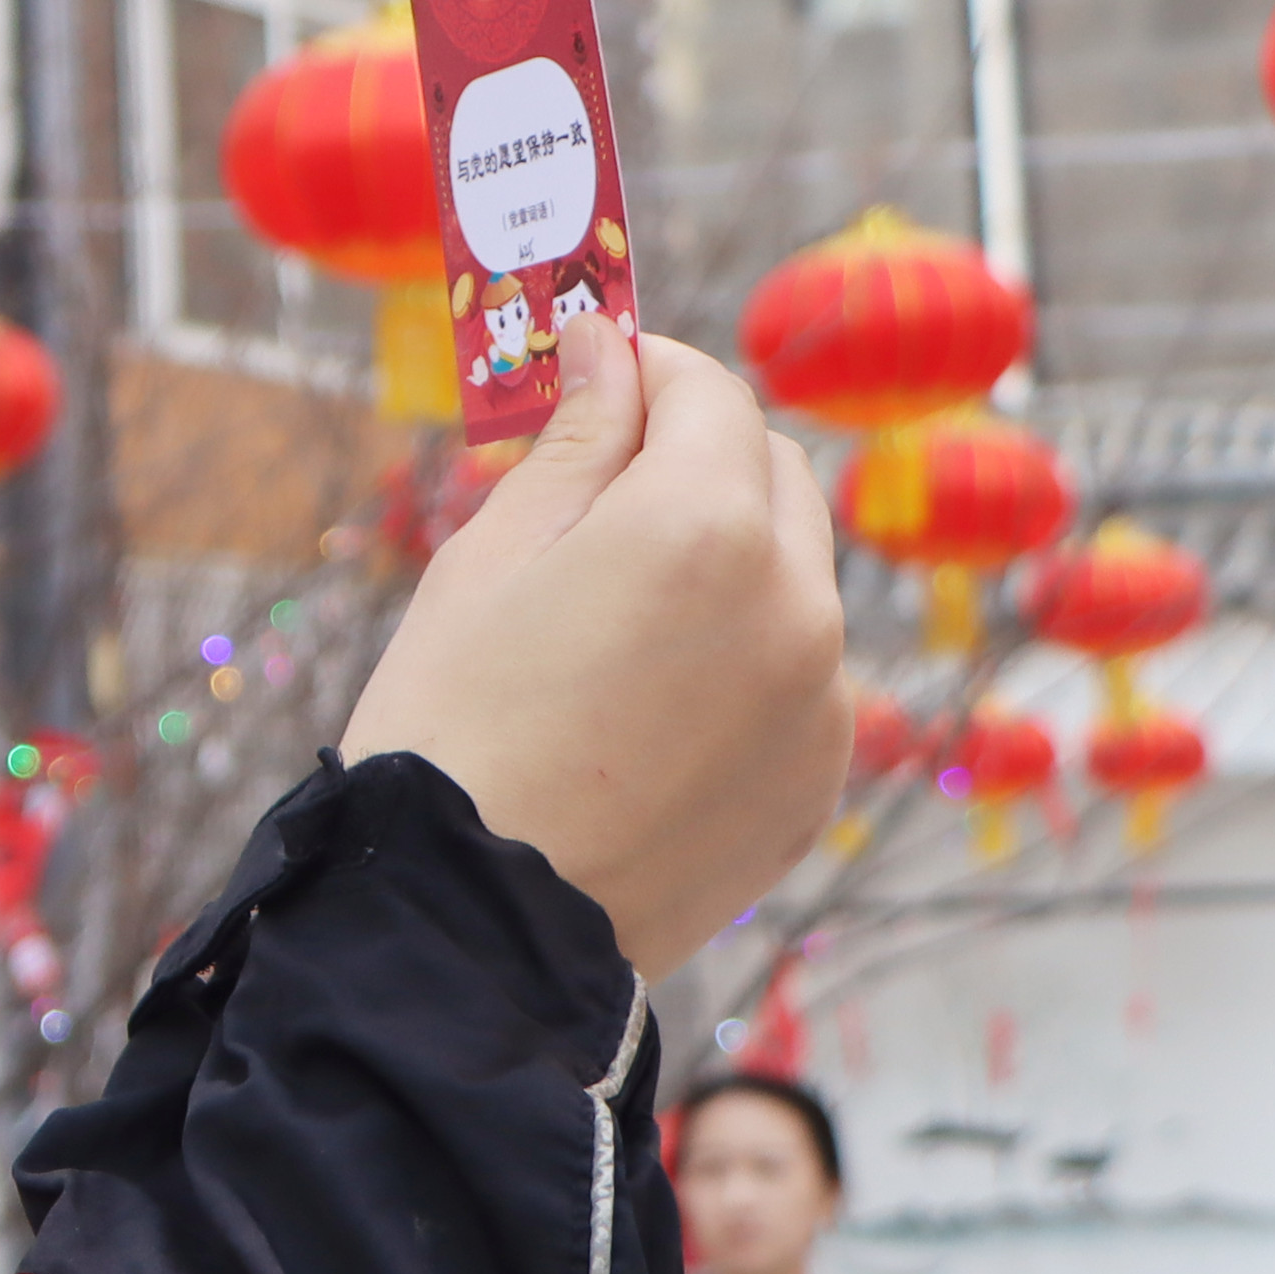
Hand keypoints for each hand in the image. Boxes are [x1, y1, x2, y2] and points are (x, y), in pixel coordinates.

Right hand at [343, 321, 847, 974]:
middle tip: (601, 496)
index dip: (650, 371)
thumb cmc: (452, 729)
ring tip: (620, 622)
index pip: (709, 394)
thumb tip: (605, 348)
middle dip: (700, 458)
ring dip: (729, 560)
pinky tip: (653, 708)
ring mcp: (822, 698)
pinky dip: (747, 660)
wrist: (471, 926)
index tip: (597, 378)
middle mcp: (794, 601)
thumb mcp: (489, 560)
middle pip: (774, 472)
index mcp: (703, 524)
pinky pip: (801, 676)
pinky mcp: (819, 778)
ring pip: (796, 576)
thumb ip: (573, 442)